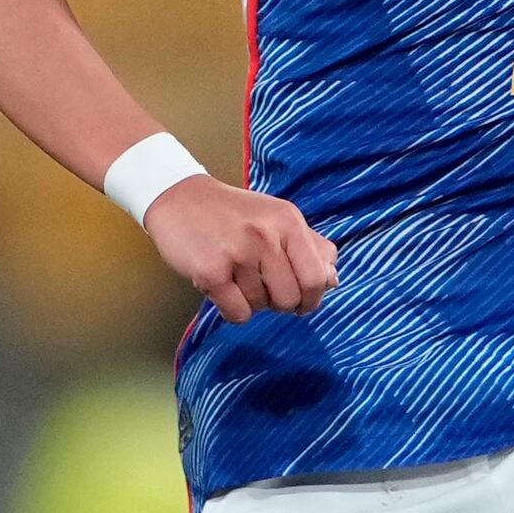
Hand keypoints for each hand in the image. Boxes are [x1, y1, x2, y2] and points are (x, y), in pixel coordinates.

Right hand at [145, 177, 339, 320]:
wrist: (180, 199)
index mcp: (288, 221)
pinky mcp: (210, 272)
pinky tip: (225, 289)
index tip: (301, 301)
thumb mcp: (277, 217)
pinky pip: (237, 313)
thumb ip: (311, 245)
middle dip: (281, 304)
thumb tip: (333, 279)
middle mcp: (265, 235)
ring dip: (253, 302)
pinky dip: (234, 310)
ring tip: (239, 278)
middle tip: (266, 290)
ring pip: (261, 307)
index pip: (316, 278)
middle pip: (290, 298)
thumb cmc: (233, 213)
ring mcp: (237, 254)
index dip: (312, 298)